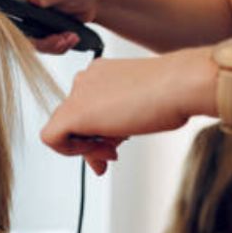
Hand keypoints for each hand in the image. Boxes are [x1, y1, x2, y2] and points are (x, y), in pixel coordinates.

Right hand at [18, 0, 106, 54]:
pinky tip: (72, 38)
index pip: (14, 16)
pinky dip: (61, 46)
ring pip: (36, 44)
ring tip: (72, 37)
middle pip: (25, 35)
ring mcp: (35, 22)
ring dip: (56, 46)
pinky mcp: (44, 32)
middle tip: (62, 40)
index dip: (25, 30)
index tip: (46, 34)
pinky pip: (47, 46)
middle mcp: (27, 9)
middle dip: (46, 43)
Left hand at [40, 47, 216, 173]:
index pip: (87, 110)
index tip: (113, 146)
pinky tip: (100, 150)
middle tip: (111, 156)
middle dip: (91, 144)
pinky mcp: (73, 111)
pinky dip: (71, 151)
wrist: (180, 85)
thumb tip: (100, 157)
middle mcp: (85, 80)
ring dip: (87, 147)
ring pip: (65, 129)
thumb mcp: (136, 113)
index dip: (96, 134)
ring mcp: (78, 93)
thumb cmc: (171, 96)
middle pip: (75, 121)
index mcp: (101, 75)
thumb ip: (113, 131)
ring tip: (114, 150)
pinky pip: (51, 138)